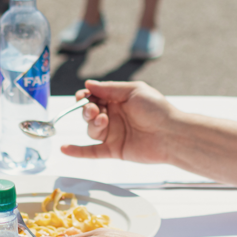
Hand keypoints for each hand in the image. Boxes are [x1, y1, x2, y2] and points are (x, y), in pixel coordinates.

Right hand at [58, 80, 182, 164]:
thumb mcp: (133, 91)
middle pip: (89, 113)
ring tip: (102, 121)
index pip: (94, 97)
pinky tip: (64, 148)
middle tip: (93, 109)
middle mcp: (114, 117)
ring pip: (91, 130)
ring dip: (91, 124)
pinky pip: (92, 151)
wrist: (172, 134)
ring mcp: (113, 134)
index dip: (85, 96)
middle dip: (87, 110)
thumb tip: (88, 84)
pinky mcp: (114, 150)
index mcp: (118, 100)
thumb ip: (109, 88)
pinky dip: (77, 151)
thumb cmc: (157, 109)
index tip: (83, 96)